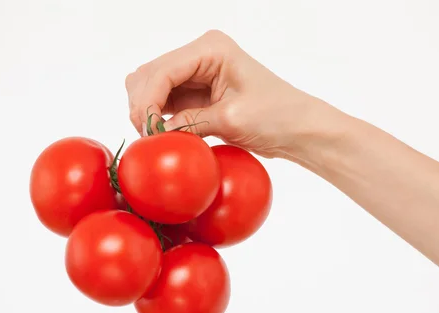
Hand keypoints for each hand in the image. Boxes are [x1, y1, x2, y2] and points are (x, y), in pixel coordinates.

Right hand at [125, 30, 336, 158]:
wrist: (296, 128)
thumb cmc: (276, 115)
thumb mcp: (230, 119)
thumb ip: (189, 123)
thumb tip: (156, 132)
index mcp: (211, 49)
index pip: (163, 70)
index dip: (147, 100)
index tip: (146, 129)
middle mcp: (199, 55)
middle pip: (150, 75)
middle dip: (142, 105)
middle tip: (147, 136)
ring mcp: (196, 73)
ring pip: (151, 87)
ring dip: (146, 111)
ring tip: (153, 136)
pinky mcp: (195, 93)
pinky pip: (164, 102)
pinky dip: (157, 117)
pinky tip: (162, 133)